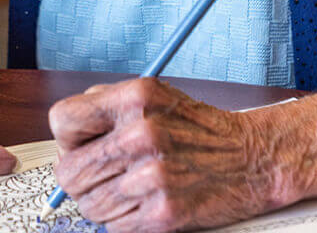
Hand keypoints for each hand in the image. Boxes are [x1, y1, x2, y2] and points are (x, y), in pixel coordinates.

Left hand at [49, 78, 272, 232]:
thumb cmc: (197, 128)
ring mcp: (152, 177)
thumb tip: (65, 140)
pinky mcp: (164, 213)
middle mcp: (140, 135)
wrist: (254, 158)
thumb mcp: (152, 96)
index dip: (67, 139)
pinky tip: (145, 203)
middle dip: (79, 178)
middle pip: (68, 172)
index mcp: (133, 99)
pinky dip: (124, 221)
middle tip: (102, 175)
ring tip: (130, 188)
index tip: (80, 146)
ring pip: (88, 205)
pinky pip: (114, 227)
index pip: (62, 121)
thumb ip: (105, 109)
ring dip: (103, 202)